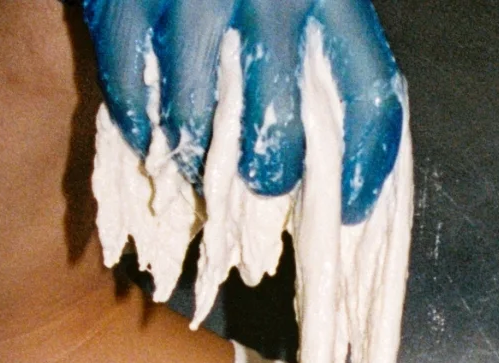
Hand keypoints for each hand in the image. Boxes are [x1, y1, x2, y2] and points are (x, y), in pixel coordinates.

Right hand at [79, 0, 403, 221]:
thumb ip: (325, 49)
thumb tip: (343, 156)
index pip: (370, 92)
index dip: (366, 164)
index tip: (349, 207)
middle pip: (279, 117)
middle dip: (271, 172)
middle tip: (264, 184)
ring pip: (197, 112)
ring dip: (198, 159)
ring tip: (201, 169)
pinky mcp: (127, 0)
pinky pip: (132, 83)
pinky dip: (140, 123)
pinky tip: (150, 136)